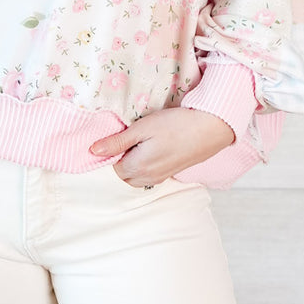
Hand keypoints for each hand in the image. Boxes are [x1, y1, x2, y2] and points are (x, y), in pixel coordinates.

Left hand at [89, 105, 235, 187]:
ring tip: (139, 142)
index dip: (110, 151)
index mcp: (137, 167)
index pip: (111, 167)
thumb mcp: (142, 128)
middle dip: (119, 159)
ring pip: (136, 177)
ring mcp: (161, 178)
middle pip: (122, 175)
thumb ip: (117, 142)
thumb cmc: (176, 125)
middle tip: (127, 137)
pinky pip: (149, 176)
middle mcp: (148, 178)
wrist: (210, 128)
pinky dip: (144, 165)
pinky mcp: (171, 174)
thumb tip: (93, 151)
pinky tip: (152, 148)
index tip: (116, 135)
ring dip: (132, 163)